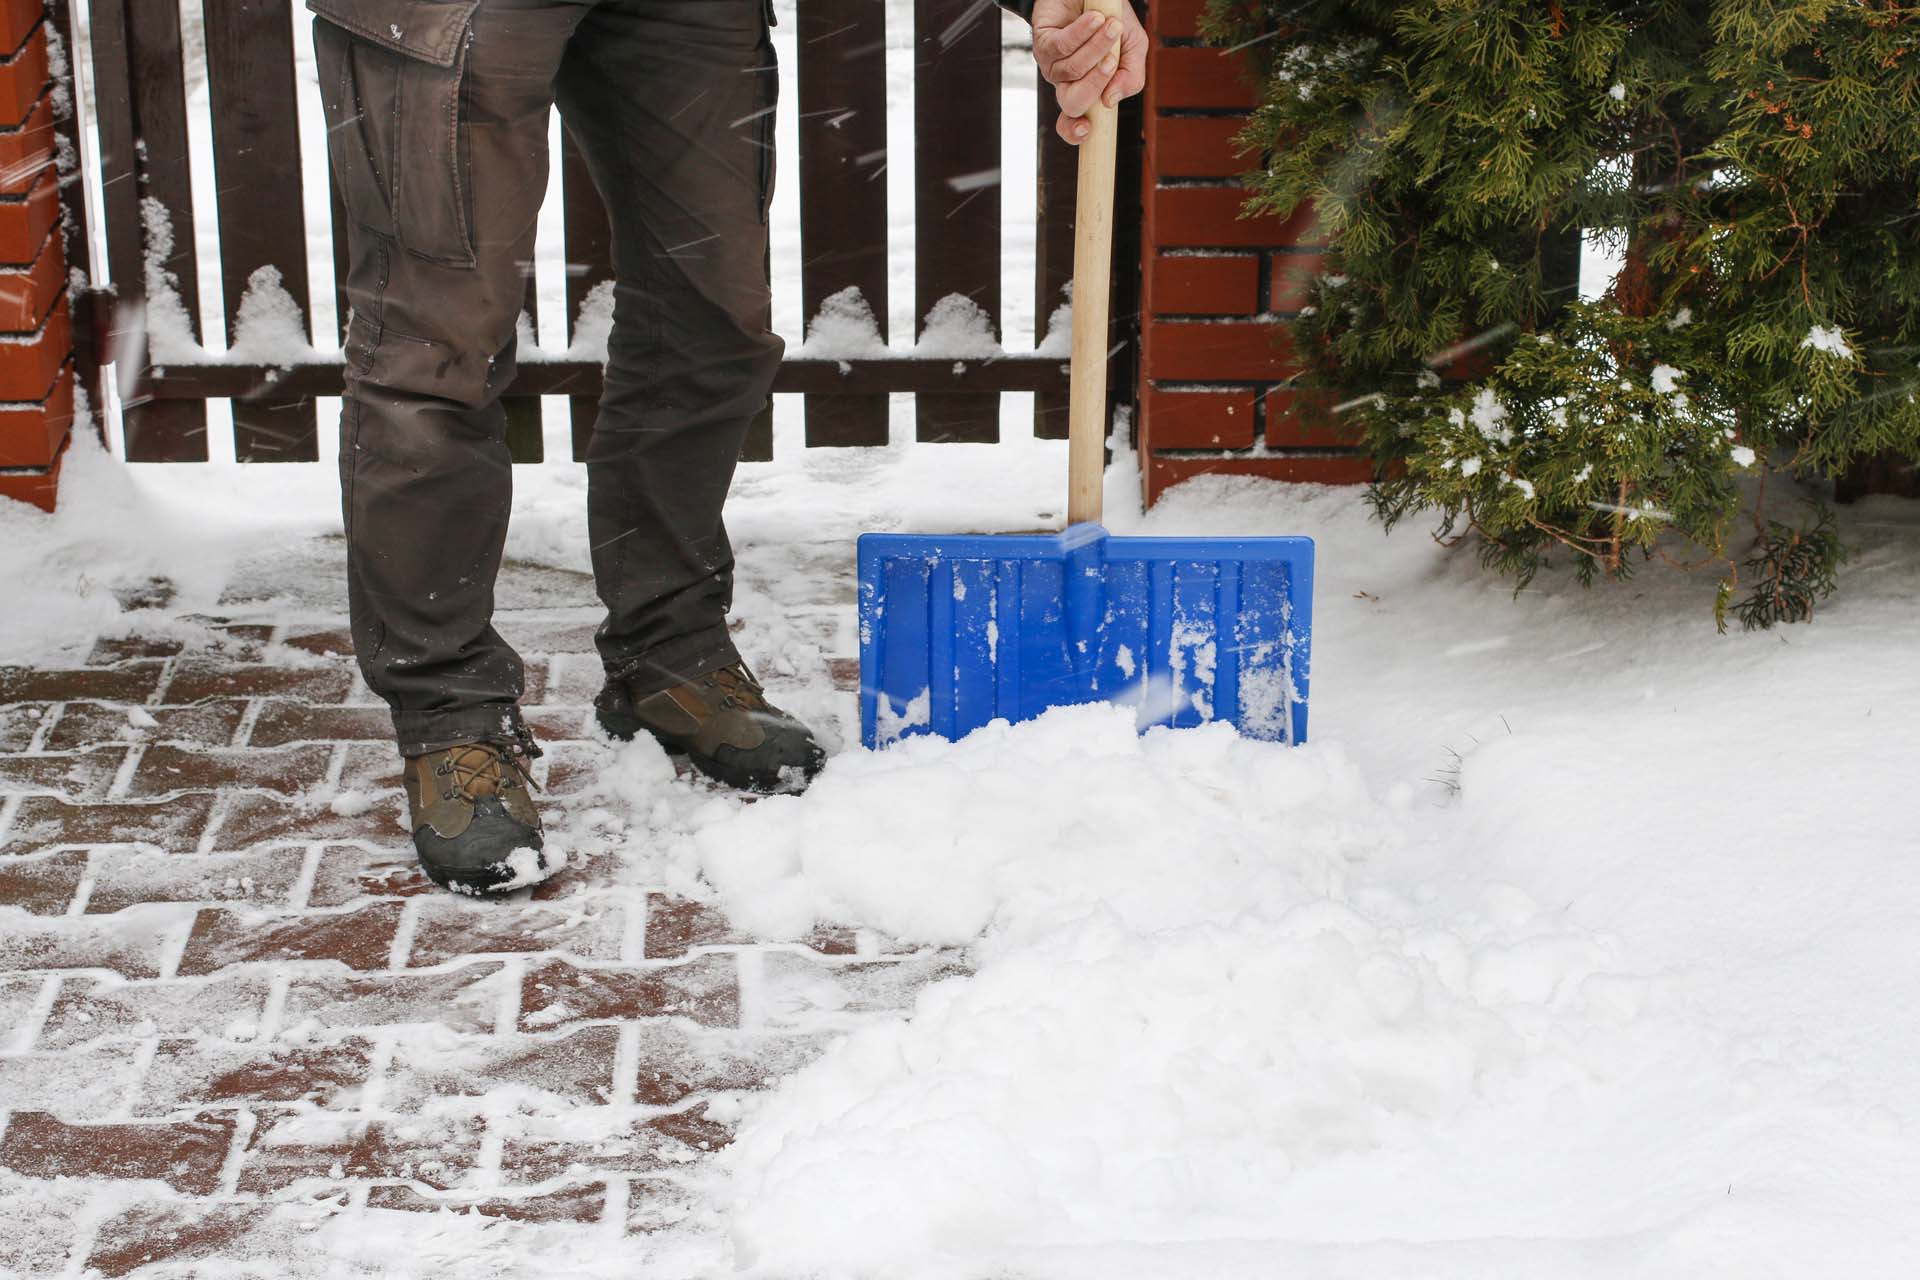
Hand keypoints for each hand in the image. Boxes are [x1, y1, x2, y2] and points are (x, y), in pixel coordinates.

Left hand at [1030, 0, 1147, 145]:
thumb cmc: (1113, 18)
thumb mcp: (1133, 47)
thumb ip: (1132, 76)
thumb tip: (1111, 101)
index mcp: (1087, 88)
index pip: (1072, 122)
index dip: (1074, 132)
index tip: (1087, 130)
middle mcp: (1066, 80)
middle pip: (1071, 103)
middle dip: (1094, 84)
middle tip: (1111, 60)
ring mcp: (1051, 62)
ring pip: (1071, 70)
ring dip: (1096, 48)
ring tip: (1111, 25)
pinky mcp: (1042, 40)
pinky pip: (1061, 46)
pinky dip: (1082, 32)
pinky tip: (1095, 18)